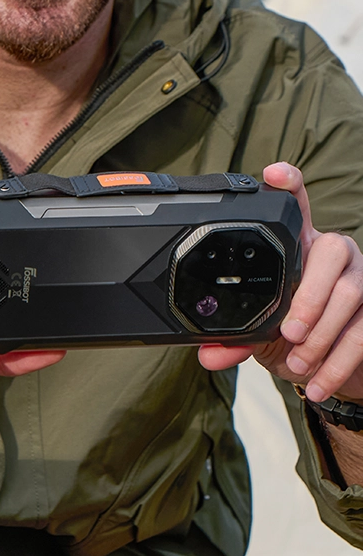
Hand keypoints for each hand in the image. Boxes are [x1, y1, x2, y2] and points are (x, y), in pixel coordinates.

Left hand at [199, 161, 362, 402]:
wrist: (328, 365)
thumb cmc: (290, 333)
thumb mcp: (259, 333)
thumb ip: (235, 340)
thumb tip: (208, 356)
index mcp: (298, 245)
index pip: (296, 205)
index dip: (288, 184)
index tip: (273, 172)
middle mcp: (332, 252)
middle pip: (331, 254)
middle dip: (310, 295)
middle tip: (289, 332)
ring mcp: (361, 277)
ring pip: (351, 294)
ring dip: (323, 336)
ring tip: (297, 364)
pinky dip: (338, 362)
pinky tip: (316, 383)